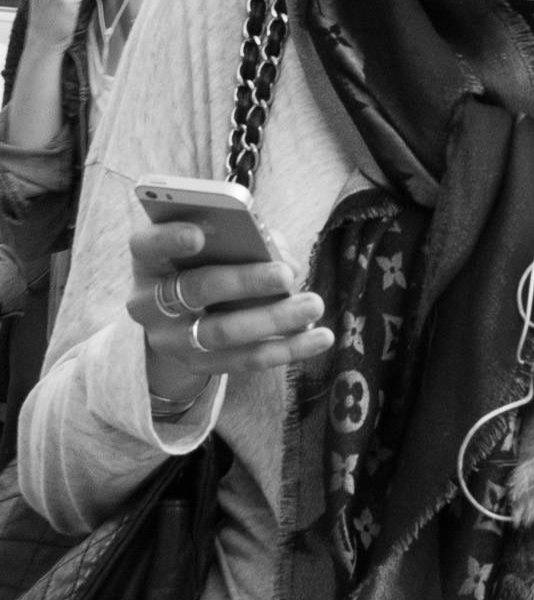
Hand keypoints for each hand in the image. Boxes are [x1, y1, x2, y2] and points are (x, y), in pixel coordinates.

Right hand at [127, 219, 333, 402]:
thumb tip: (283, 258)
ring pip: (221, 332)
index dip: (169, 239)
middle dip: (244, 281)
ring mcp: (171, 339)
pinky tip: (319, 337)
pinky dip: (287, 348)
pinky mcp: (198, 366)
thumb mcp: (213, 246)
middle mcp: (150, 303)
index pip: (147, 246)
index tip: (199, 233)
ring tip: (313, 305)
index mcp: (149, 261)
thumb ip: (244, 239)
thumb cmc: (205, 264)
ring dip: (273, 319)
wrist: (179, 321)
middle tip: (286, 274)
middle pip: (195, 289)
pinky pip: (244, 361)